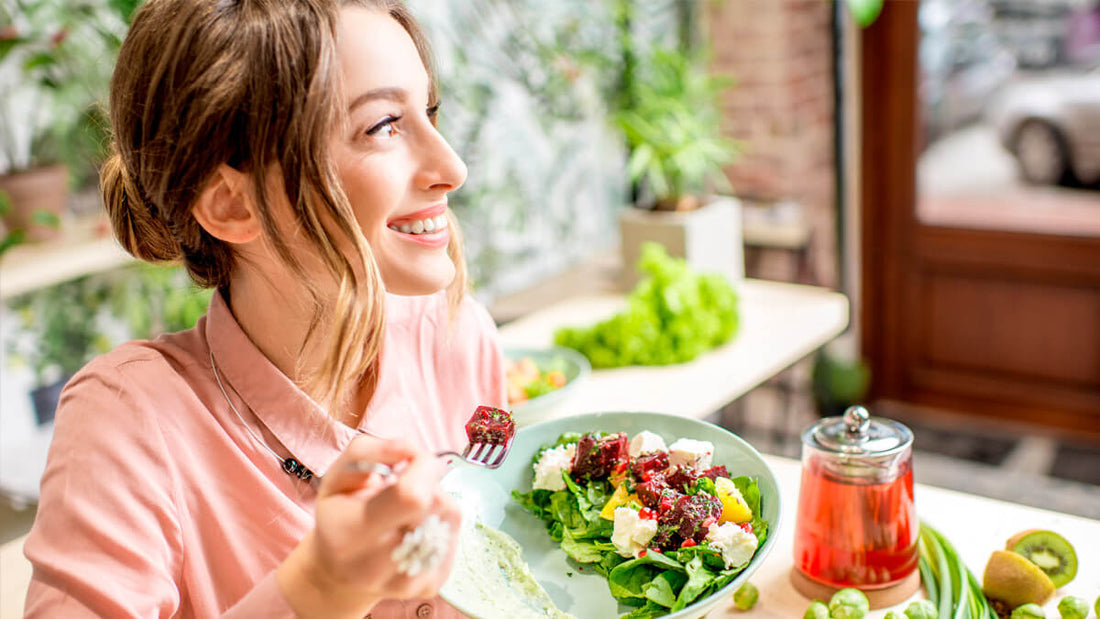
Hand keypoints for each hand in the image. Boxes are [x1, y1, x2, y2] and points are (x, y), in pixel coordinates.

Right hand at [276, 435, 460, 618]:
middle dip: (429, 482)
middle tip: (408, 484)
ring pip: (451, 518)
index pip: (411, 496)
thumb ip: (369, 451)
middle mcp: (377, 565)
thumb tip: (413, 450)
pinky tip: (417, 527)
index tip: (413, 460)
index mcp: (350, 533)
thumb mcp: (337, 476)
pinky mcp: (429, 587)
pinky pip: (455, 536)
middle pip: (437, 504)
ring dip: (436, 501)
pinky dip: (441, 523)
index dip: (423, 467)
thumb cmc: (338, 516)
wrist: (338, 575)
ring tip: (408, 509)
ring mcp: (406, 582)